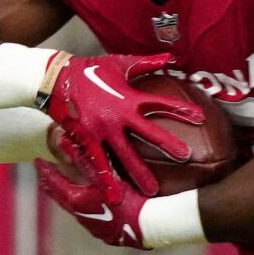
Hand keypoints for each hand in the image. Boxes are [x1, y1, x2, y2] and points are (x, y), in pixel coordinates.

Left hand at [37, 146, 148, 248]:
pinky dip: (81, 206)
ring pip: (73, 209)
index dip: (45, 170)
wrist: (149, 227)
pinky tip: (88, 205)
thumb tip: (65, 142)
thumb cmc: (128, 199)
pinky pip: (86, 217)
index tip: (37, 160)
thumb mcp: (106, 177)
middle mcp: (80, 216)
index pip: (54, 182)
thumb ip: (86, 160)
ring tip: (64, 188)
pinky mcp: (104, 234)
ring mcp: (91, 227)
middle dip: (52, 184)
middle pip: (60, 198)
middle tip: (44, 175)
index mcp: (76, 201)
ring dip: (67, 196)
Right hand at [44, 52, 200, 199]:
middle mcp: (117, 115)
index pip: (160, 103)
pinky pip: (98, 163)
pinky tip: (114, 197)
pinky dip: (106, 181)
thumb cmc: (88, 71)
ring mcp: (101, 129)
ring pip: (124, 155)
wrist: (53, 79)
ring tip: (152, 191)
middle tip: (186, 157)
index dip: (181, 110)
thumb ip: (146, 63)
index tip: (200, 118)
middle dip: (167, 144)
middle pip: (147, 132)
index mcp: (128, 97)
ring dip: (138, 173)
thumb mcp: (118, 63)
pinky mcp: (85, 140)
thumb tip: (172, 57)